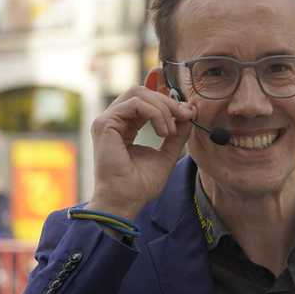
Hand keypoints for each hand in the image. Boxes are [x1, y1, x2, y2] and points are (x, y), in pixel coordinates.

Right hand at [86, 86, 195, 219]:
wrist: (125, 201)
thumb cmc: (140, 185)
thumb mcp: (166, 155)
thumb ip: (176, 135)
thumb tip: (189, 114)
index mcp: (125, 126)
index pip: (145, 100)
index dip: (168, 102)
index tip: (188, 114)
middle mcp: (114, 120)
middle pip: (142, 92)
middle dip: (167, 102)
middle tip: (184, 116)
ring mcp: (107, 120)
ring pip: (139, 93)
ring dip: (163, 108)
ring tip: (171, 131)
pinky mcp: (105, 124)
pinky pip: (135, 104)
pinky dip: (155, 113)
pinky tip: (163, 132)